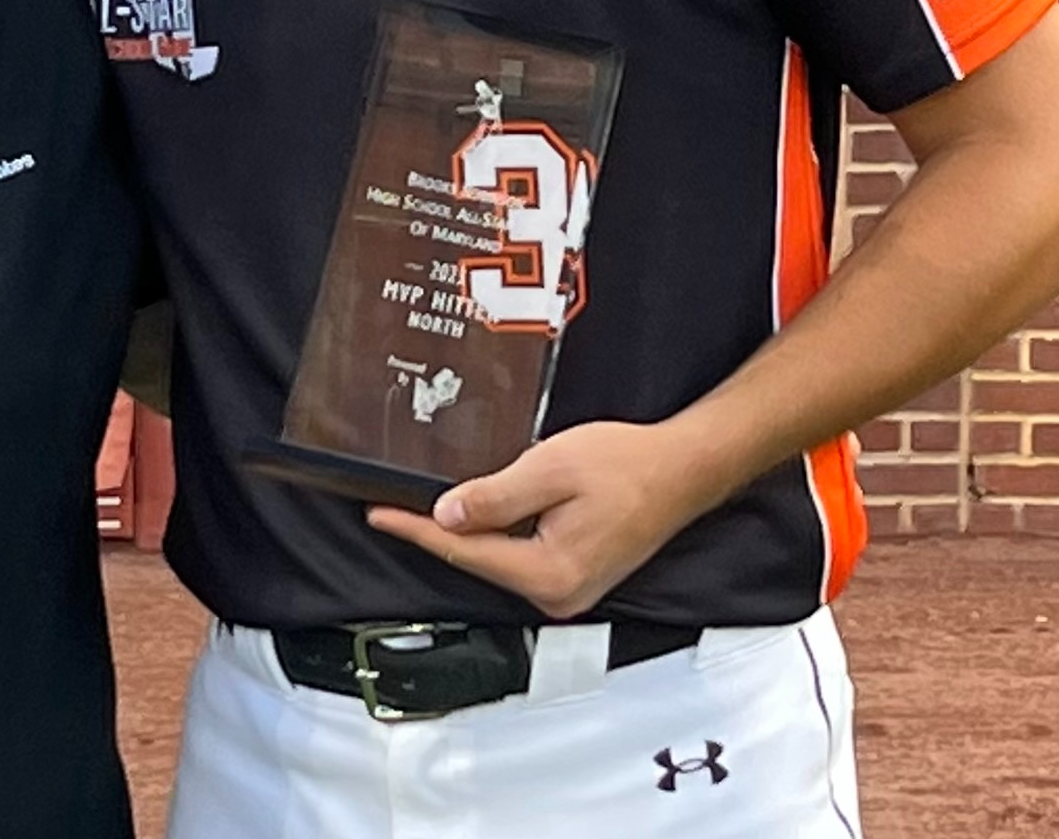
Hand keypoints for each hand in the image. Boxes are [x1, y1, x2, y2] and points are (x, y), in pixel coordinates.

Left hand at [367, 419, 721, 620]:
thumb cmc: (627, 465)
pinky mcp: (574, 576)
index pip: (465, 552)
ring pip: (497, 561)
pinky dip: (493, 537)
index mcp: (549, 572)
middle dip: (435, 534)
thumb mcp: (550, 468)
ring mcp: (568, 589)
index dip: (417, 530)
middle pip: (478, 562)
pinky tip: (474, 516)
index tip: (378, 515)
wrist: (681, 470)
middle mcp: (558, 593)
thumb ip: (495, 496)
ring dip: (464, 536)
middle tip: (389, 508)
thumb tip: (447, 515)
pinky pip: (519, 557)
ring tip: (420, 510)